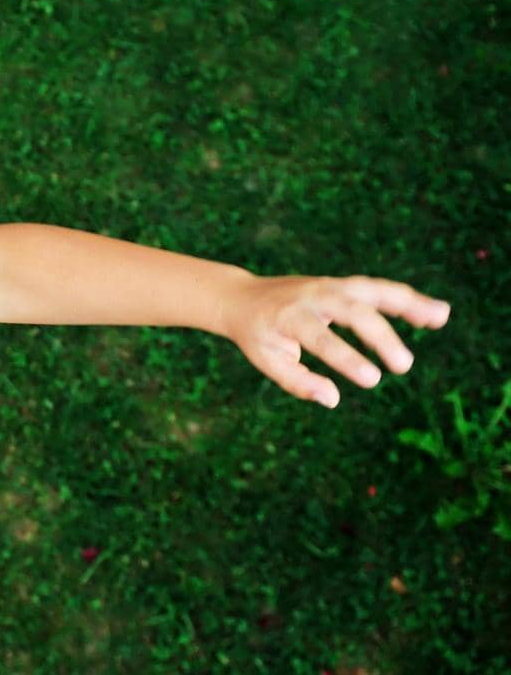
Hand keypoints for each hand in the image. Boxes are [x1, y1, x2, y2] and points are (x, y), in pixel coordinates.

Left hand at [220, 274, 451, 407]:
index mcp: (288, 316)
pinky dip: (405, 299)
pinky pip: (378, 289)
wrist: (243, 298)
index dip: (346, 359)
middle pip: (352, 311)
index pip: (320, 338)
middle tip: (403, 366)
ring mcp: (329, 285)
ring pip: (372, 290)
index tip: (372, 379)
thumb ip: (297, 381)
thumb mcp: (266, 360)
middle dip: (380, 337)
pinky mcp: (343, 284)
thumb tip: (332, 400)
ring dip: (408, 303)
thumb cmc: (257, 335)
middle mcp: (312, 296)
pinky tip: (435, 314)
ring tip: (441, 317)